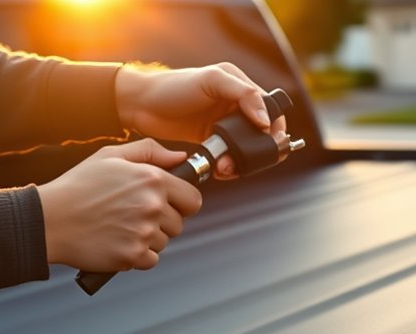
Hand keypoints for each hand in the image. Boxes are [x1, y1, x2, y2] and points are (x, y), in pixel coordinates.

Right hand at [37, 139, 201, 271]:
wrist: (49, 219)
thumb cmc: (78, 186)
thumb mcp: (111, 155)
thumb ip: (150, 151)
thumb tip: (181, 157)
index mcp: (153, 179)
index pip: (193, 200)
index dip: (182, 204)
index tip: (169, 206)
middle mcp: (153, 205)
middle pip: (178, 224)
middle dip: (161, 223)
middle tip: (132, 216)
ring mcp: (144, 232)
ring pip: (163, 242)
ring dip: (147, 239)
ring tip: (119, 227)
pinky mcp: (133, 254)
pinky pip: (150, 260)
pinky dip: (137, 256)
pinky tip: (117, 242)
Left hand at [114, 63, 287, 178]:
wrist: (140, 105)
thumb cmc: (172, 86)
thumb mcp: (210, 81)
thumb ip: (243, 94)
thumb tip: (266, 120)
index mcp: (241, 86)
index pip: (272, 109)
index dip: (275, 128)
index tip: (269, 143)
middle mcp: (236, 105)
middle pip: (264, 133)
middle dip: (258, 151)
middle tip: (243, 161)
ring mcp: (225, 124)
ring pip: (248, 149)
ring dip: (242, 162)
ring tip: (225, 168)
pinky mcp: (213, 140)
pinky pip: (231, 157)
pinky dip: (229, 166)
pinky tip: (219, 169)